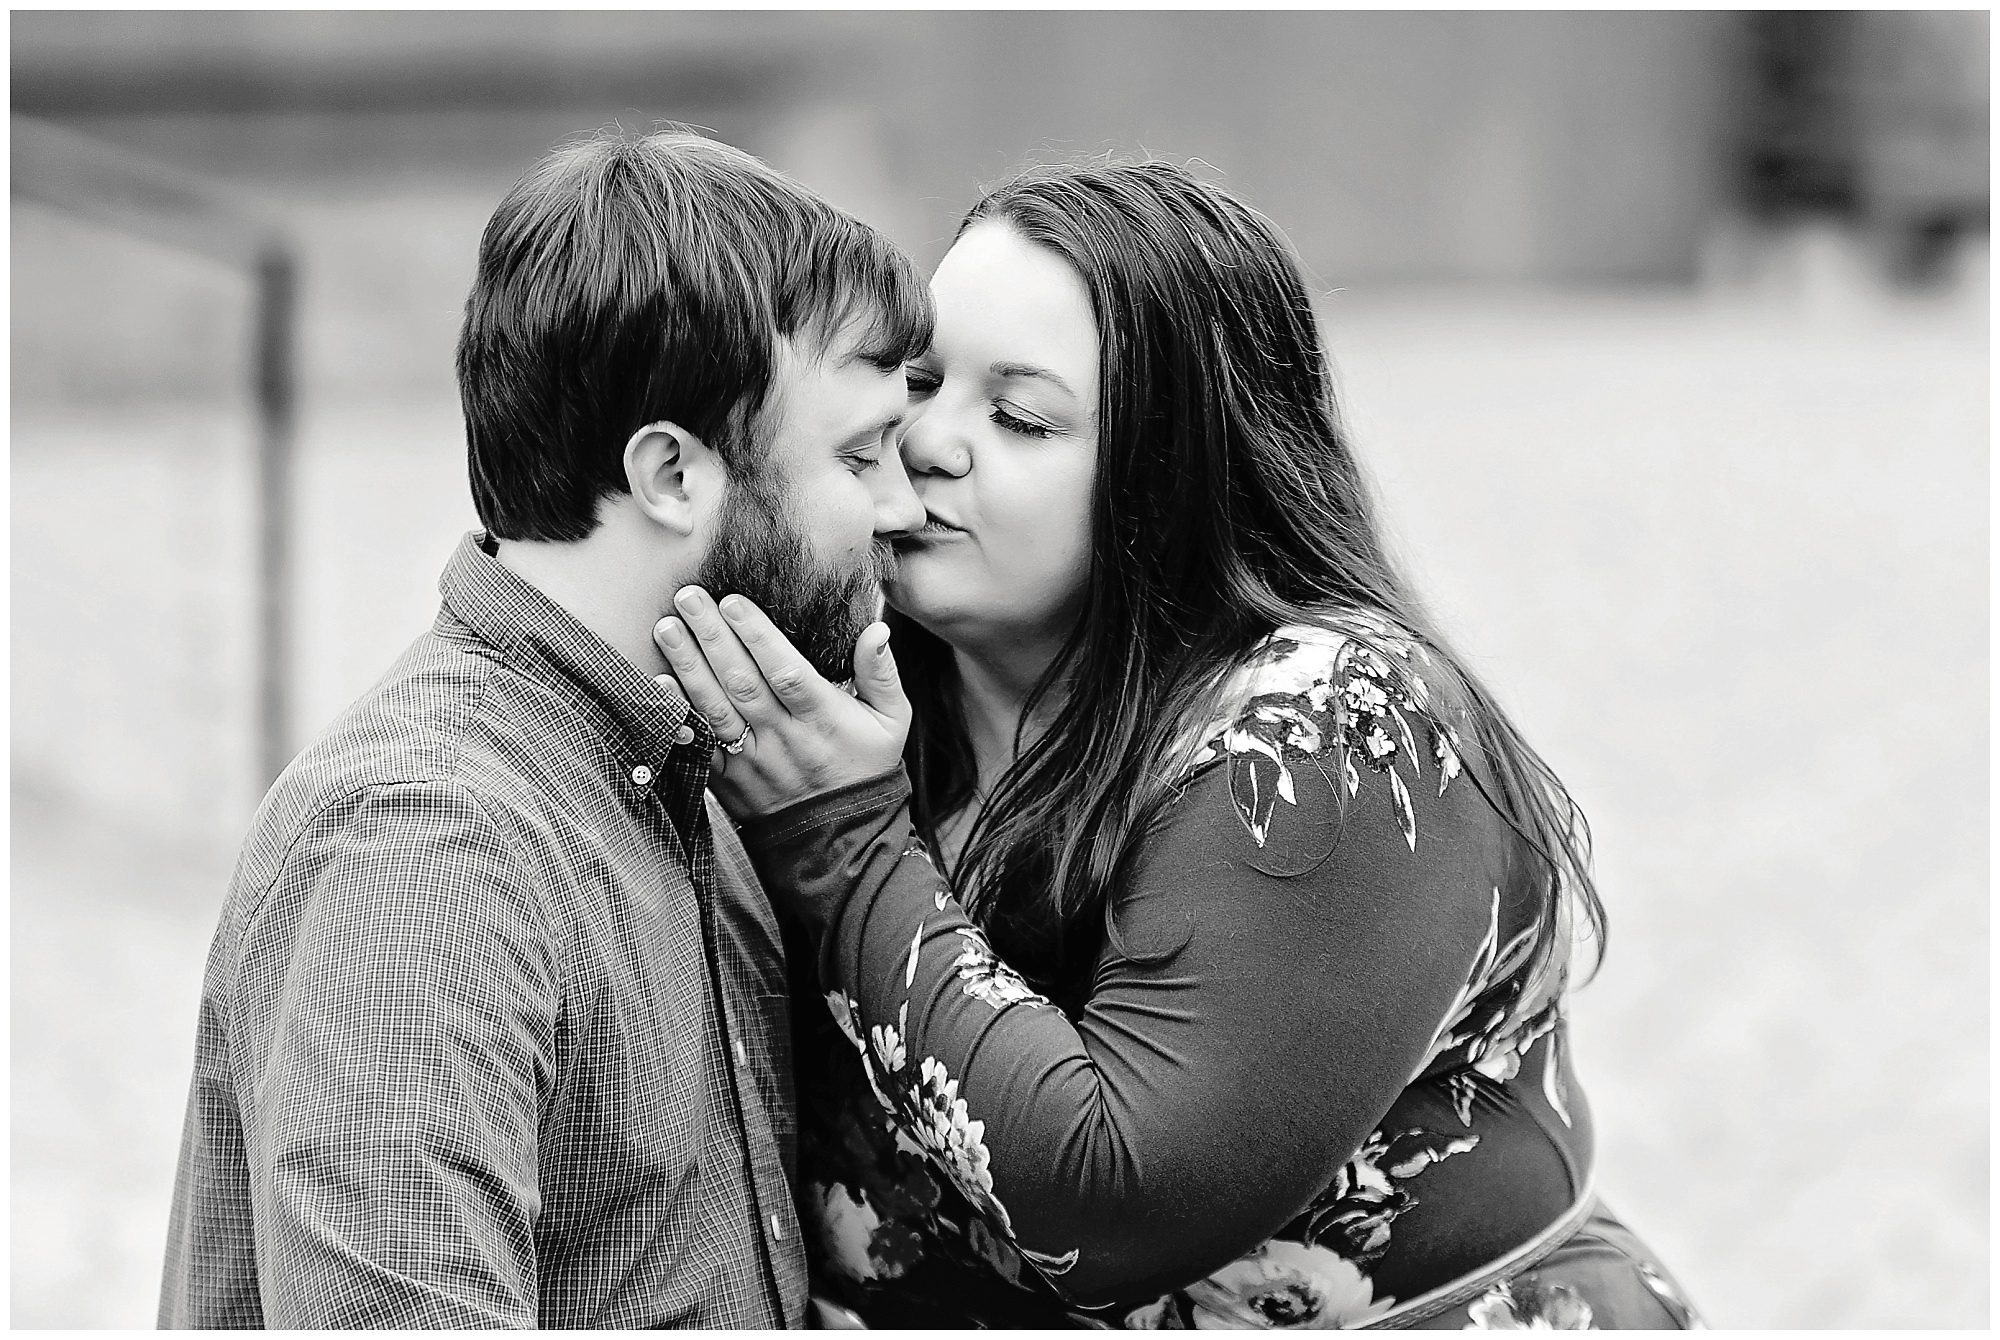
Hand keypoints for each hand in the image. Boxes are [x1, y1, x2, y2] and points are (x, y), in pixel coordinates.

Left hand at [652, 586, 909, 817]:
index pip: (786, 672)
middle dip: (712, 636)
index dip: (758, 636)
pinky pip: (698, 745)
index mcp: (823, 718)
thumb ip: (882, 673)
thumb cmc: (865, 769)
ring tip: (667, 628)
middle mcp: (784, 738)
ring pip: (714, 708)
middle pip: (742, 683)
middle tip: (688, 597)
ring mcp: (752, 760)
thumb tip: (877, 629)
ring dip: (687, 666)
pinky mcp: (728, 779)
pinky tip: (658, 684)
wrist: (839, 840)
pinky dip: (677, 715)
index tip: (734, 601)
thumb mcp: (891, 722)